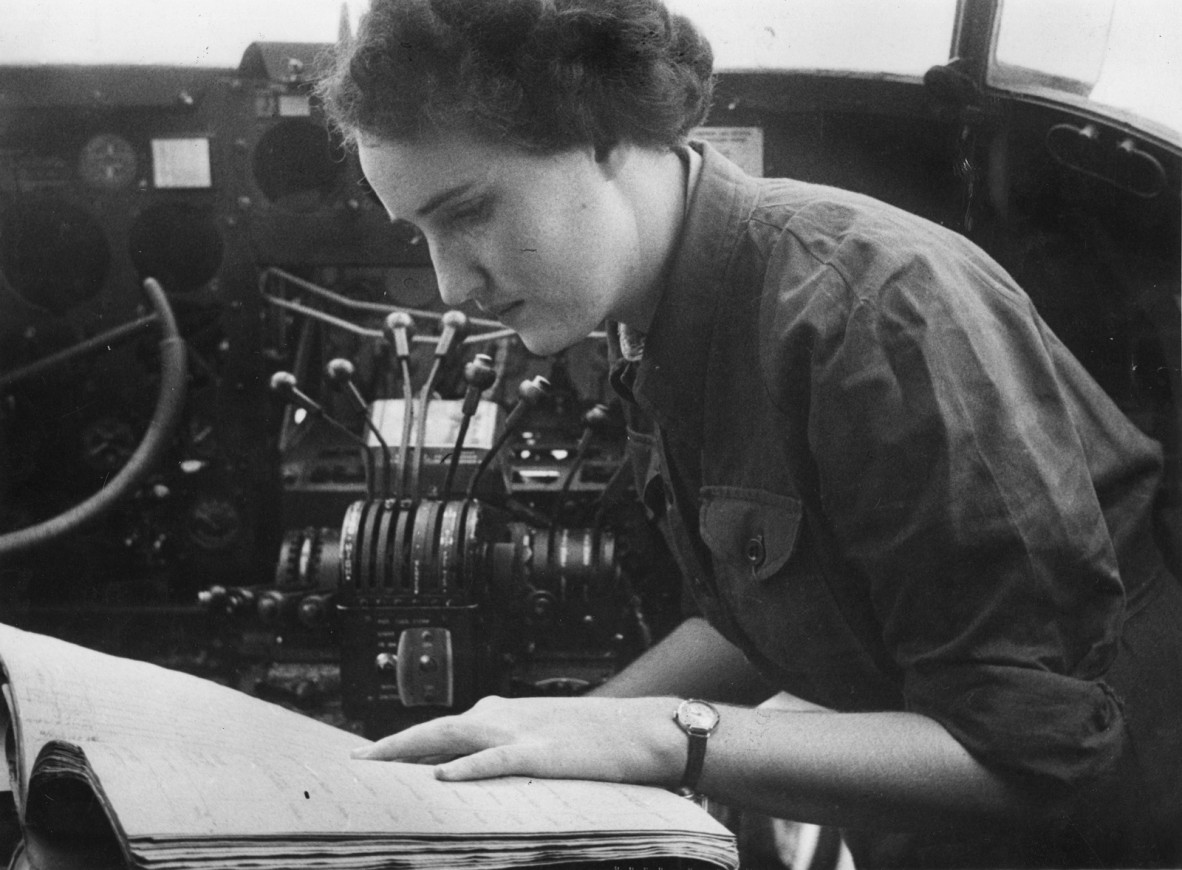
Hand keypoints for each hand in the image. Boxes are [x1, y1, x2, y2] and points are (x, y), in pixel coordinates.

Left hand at [352, 694, 685, 784]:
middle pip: (433, 730)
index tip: (369, 756)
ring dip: (411, 749)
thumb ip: (506, 749)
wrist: (643, 730)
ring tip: (376, 766)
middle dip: (391, 746)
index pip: (440, 729)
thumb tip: (469, 771)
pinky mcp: (542, 753)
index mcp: (502, 714)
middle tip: (354, 764)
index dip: (401, 742)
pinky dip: (468, 767)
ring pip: (452, 737)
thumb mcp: (543, 738)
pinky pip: (496, 760)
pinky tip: (443, 777)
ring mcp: (521, 733)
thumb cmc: (596, 739)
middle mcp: (502, 716)